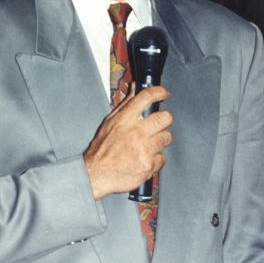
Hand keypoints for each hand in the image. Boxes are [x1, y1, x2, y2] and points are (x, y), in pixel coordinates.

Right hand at [84, 85, 172, 199]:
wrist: (96, 174)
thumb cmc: (102, 149)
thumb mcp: (109, 122)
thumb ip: (126, 105)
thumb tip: (136, 89)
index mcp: (125, 119)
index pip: (147, 96)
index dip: (160, 92)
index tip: (164, 94)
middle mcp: (136, 132)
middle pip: (165, 117)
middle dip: (165, 119)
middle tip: (159, 124)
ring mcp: (144, 149)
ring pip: (167, 137)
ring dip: (160, 140)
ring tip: (148, 144)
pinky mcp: (149, 164)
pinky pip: (163, 157)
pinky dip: (156, 158)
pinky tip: (145, 158)